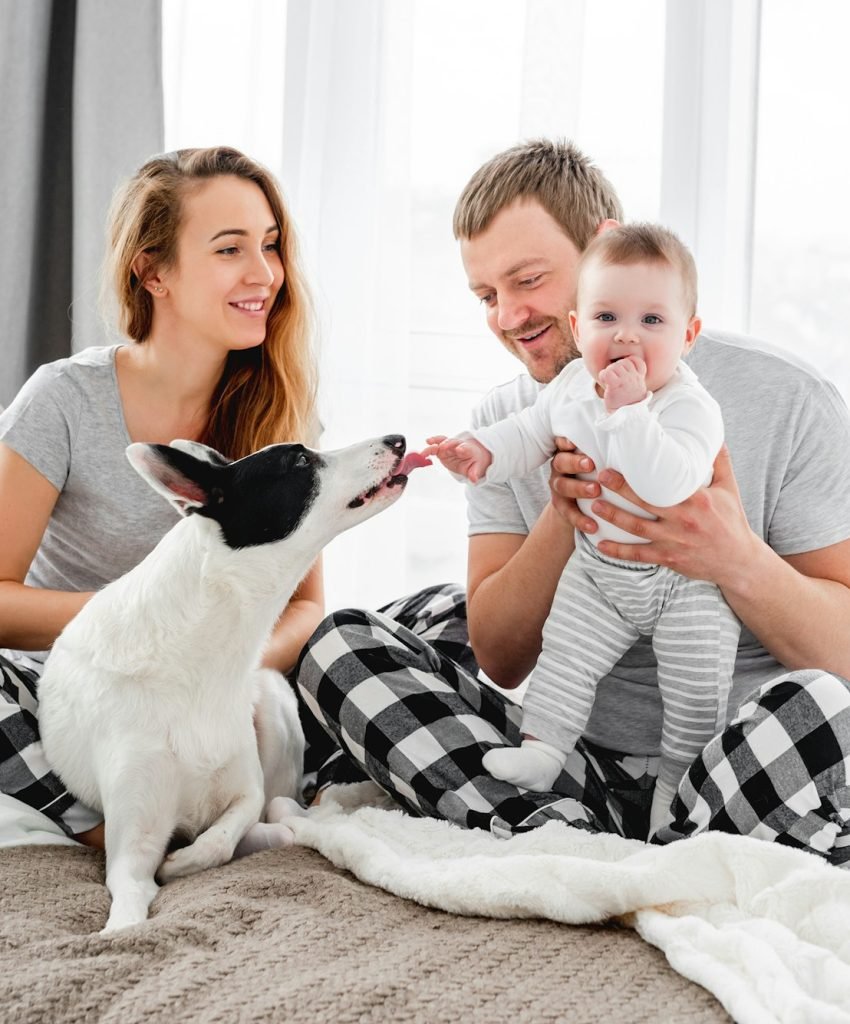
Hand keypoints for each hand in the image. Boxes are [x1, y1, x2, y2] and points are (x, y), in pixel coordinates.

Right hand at [424, 435, 492, 482]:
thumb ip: (474, 473)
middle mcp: (457, 445)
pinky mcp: (441, 450)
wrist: (470, 455)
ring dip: (435, 442)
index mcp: (468, 450)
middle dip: (448, 444)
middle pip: (452, 442)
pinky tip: (425, 446)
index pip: (466, 448)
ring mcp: (448, 446)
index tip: (460, 450)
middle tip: (443, 446)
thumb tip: (474, 480)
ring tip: (428, 445)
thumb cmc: (474, 461)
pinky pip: (435, 446)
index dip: (463, 448)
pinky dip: (430, 445)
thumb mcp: (476, 468)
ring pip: (442, 441)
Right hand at [548, 436, 598, 532]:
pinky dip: (580, 519)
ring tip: (595, 491)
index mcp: (569, 452)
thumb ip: (607, 451)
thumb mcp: (600, 459)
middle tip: (590, 464)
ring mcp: (559, 486)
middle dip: (575, 463)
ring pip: (562, 486)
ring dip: (578, 488)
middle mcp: (560, 467)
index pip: (563, 442)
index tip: (574, 441)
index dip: (566, 441)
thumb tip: (636, 437)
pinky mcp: (561, 506)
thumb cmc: (599, 472)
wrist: (580, 502)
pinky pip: (568, 513)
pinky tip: (593, 525)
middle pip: (561, 462)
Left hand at [592, 445, 759, 585]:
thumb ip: (720, 462)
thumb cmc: (732, 521)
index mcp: (697, 500)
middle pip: (645, 503)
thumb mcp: (729, 489)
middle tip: (600, 479)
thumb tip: (715, 435)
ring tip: (594, 506)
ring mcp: (674, 541)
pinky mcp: (668, 559)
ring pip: (637, 528)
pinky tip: (600, 545)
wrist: (739, 561)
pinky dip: (618, 551)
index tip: (623, 462)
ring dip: (613, 517)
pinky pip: (638, 555)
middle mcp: (683, 520)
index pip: (664, 484)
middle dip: (620, 490)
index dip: (641, 474)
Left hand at [597, 355, 647, 412]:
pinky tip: (605, 382)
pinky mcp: (615, 385)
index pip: (637, 361)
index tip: (623, 372)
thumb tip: (623, 366)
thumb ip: (632, 377)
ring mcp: (626, 381)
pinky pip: (607, 373)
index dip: (628, 362)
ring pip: (614, 366)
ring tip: (609, 382)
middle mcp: (634, 378)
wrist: (626, 417)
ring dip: (609, 372)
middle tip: (613, 379)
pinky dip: (603, 375)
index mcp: (639, 378)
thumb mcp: (634, 388)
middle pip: (624, 362)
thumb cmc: (627, 403)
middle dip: (616, 367)